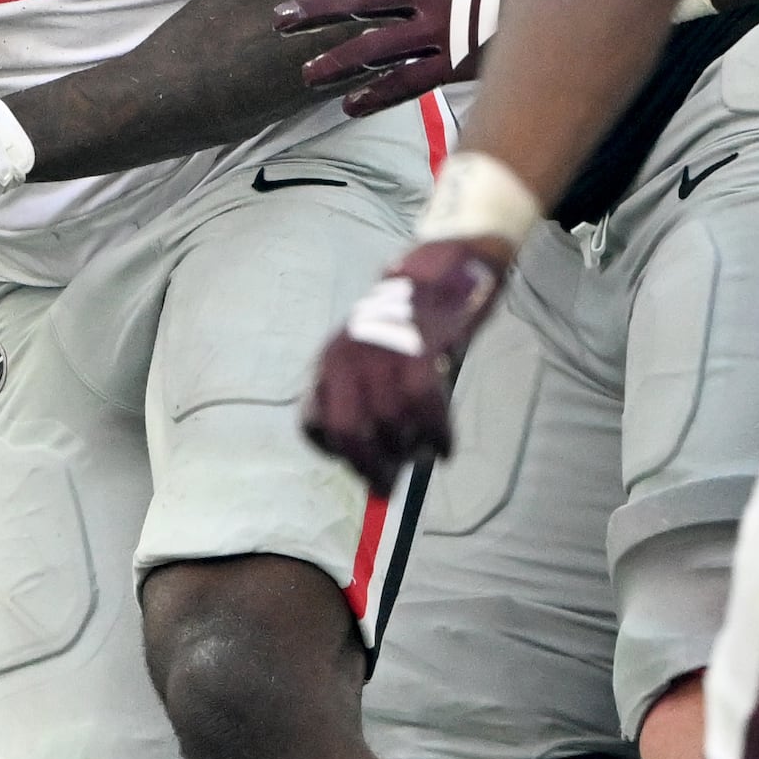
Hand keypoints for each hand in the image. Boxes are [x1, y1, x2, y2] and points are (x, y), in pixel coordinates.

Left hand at [275, 0, 521, 114]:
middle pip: (358, 1)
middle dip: (315, 12)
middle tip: (279, 22)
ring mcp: (441, 30)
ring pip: (373, 48)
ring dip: (335, 61)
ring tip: (305, 74)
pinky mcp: (458, 64)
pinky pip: (407, 83)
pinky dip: (376, 95)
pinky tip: (349, 106)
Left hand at [300, 237, 511, 485]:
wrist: (438, 271)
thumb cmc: (406, 327)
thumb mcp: (372, 362)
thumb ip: (369, 404)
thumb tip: (381, 462)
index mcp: (327, 364)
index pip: (313, 423)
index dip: (336, 454)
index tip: (363, 467)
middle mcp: (343, 358)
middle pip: (347, 432)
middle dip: (369, 467)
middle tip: (388, 487)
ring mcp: (378, 351)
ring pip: (389, 423)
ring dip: (411, 449)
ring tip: (426, 454)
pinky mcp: (415, 346)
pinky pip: (423, 405)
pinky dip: (437, 434)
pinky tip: (444, 447)